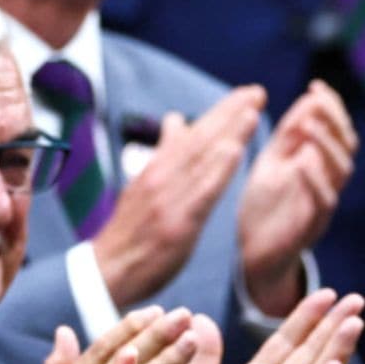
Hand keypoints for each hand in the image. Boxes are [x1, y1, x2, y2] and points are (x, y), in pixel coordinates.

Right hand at [92, 86, 265, 308]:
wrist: (107, 271)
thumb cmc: (132, 231)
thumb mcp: (145, 184)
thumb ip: (165, 153)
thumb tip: (178, 119)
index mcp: (158, 167)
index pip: (195, 133)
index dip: (222, 112)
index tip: (247, 94)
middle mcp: (162, 176)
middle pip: (201, 139)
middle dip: (230, 113)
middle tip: (257, 92)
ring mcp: (169, 198)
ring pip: (202, 159)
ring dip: (228, 133)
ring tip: (251, 112)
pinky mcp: (177, 222)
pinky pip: (201, 192)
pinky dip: (218, 170)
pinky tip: (234, 152)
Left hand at [238, 80, 358, 316]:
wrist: (253, 255)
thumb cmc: (265, 207)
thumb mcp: (274, 162)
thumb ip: (290, 134)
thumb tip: (310, 98)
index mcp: (319, 164)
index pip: (337, 129)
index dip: (331, 106)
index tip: (316, 86)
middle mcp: (328, 182)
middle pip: (346, 146)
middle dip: (334, 120)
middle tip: (317, 101)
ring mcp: (322, 204)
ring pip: (341, 171)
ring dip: (327, 145)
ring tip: (310, 125)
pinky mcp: (311, 227)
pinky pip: (323, 201)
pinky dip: (316, 179)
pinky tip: (304, 162)